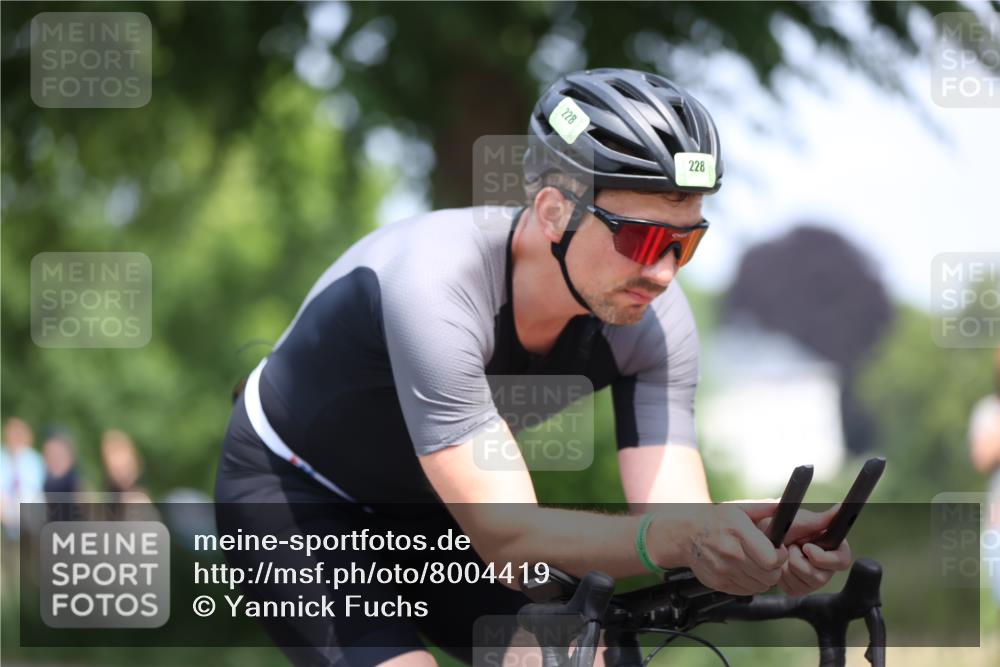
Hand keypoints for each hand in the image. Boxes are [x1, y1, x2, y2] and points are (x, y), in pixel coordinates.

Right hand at [650, 502, 786, 595]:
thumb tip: (787, 508)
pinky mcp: (718, 583)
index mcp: (738, 531)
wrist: (686, 534)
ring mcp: (723, 570)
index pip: (772, 559)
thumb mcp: (739, 508)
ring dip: (763, 577)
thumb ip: (765, 508)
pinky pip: (747, 591)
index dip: (781, 556)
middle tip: (768, 559)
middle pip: (769, 576)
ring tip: (755, 564)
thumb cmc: (715, 520)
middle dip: (775, 568)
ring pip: (761, 586)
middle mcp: (730, 552)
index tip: (778, 550)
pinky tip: (744, 570)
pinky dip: (750, 583)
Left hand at [758, 504, 852, 595]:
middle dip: (799, 562)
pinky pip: (793, 589)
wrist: (760, 537)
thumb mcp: (801, 520)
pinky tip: (780, 564)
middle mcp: (825, 566)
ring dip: (789, 567)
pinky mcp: (798, 588)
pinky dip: (783, 577)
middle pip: (821, 577)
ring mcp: (812, 580)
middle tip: (790, 547)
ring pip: (806, 584)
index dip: (824, 558)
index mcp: (831, 548)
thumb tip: (840, 508)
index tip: (806, 548)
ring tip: (785, 553)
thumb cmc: (782, 526)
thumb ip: (823, 519)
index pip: (842, 561)